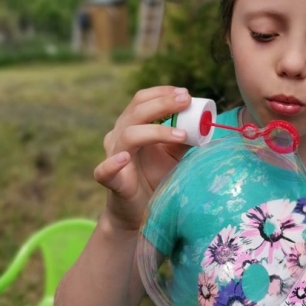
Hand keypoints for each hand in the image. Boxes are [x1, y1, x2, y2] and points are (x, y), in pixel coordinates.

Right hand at [93, 86, 191, 230]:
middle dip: (163, 103)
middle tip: (185, 102)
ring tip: (181, 134)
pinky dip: (113, 163)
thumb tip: (201, 121)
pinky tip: (124, 158)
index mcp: (132, 125)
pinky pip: (104, 170)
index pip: (142, 100)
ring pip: (128, 135)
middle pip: (136, 111)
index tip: (185, 94)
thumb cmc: (154, 177)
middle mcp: (120, 136)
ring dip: (155, 131)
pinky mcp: (111, 180)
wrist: (139, 212)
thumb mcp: (173, 153)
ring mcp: (113, 156)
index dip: (162, 93)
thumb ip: (182, 137)